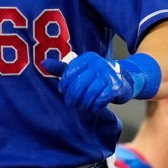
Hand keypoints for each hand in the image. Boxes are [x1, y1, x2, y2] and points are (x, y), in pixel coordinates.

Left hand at [41, 52, 159, 112]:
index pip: (69, 72)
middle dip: (72, 97)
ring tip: (81, 107)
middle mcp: (98, 64)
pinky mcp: (116, 86)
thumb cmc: (96, 76)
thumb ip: (62, 68)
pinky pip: (102, 99)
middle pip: (79, 84)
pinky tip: (93, 108)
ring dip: (83, 103)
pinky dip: (95, 106)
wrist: (124, 80)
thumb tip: (43, 63)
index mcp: (87, 58)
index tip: (63, 92)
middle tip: (71, 103)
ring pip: (90, 92)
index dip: (64, 85)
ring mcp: (108, 75)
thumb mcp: (79, 70)